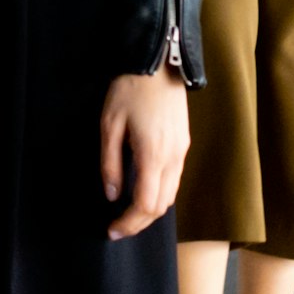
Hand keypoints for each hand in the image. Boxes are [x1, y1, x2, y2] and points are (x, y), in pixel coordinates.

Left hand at [97, 70, 190, 238]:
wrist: (158, 63)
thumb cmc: (129, 91)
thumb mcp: (109, 126)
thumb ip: (110, 164)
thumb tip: (112, 195)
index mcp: (153, 155)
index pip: (145, 204)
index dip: (129, 223)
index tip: (112, 230)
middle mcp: (173, 158)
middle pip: (161, 206)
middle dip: (139, 223)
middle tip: (118, 228)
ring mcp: (182, 152)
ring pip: (171, 195)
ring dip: (151, 210)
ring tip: (129, 214)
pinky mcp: (183, 144)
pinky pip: (175, 180)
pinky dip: (160, 194)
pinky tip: (143, 191)